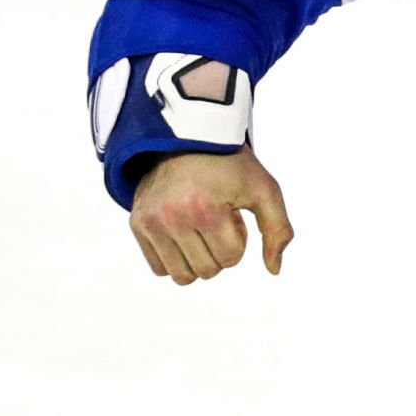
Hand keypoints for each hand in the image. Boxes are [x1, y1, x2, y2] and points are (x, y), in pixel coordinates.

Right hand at [129, 146, 291, 284]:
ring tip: (201, 227)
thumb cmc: (232, 166)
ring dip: (199, 259)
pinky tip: (184, 232)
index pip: (231, 258)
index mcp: (206, 209)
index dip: (239, 236)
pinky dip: (176, 259)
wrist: (190, 139)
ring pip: (182, 276)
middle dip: (220, 250)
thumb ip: (278, 230)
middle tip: (217, 218)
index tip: (233, 212)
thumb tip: (274, 269)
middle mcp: (173, 218)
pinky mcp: (137, 224)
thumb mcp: (265, 190)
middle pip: (207, 270)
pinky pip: (159, 269)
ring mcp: (151, 222)